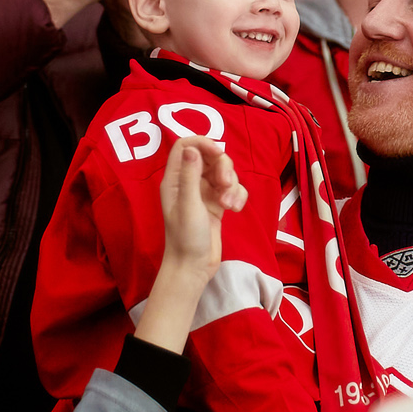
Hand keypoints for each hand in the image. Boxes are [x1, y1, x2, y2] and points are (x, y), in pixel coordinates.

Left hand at [133, 136, 246, 354]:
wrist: (194, 267)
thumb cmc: (186, 238)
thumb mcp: (189, 205)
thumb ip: (190, 176)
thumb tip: (192, 149)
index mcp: (175, 179)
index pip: (186, 146)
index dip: (203, 143)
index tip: (218, 153)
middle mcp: (189, 182)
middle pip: (210, 156)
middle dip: (224, 167)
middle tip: (226, 185)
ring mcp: (204, 193)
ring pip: (225, 172)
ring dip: (233, 184)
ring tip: (230, 205)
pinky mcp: (218, 203)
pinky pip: (232, 188)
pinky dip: (238, 196)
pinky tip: (236, 210)